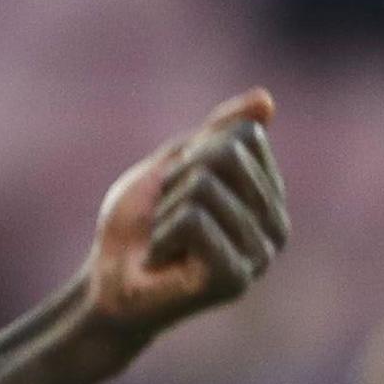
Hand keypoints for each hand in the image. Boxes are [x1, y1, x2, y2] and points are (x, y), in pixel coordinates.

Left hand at [84, 89, 289, 342]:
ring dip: (166, 210)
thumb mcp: (175, 164)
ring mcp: (259, 255)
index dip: (192, 154)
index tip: (177, 188)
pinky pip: (193, 219)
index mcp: (268, 195)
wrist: (108, 283)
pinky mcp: (235, 278)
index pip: (241, 135)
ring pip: (204, 186)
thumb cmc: (140, 225)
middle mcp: (276, 226)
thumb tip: (266, 100)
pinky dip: (162, 234)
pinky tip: (164, 261)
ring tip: (165, 242)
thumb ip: (220, 131)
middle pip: (225, 155)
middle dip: (178, 179)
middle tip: (167, 218)